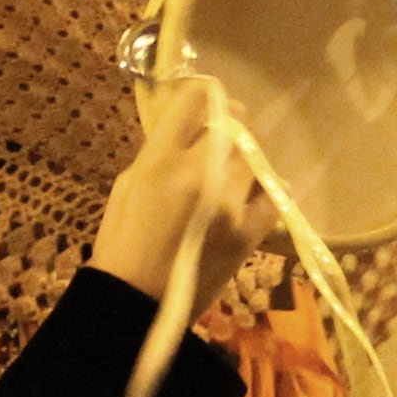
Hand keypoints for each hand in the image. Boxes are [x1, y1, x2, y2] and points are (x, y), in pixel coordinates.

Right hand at [88, 74, 278, 303]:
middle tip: (223, 134)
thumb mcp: (128, 186)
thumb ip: (160, 153)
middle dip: (229, 125)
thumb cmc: (122, 243)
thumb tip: (189, 134)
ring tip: (233, 171)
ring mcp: (230, 203)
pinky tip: (252, 194)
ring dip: (244, 159)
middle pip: (232, 126)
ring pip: (254, 158)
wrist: (136, 303)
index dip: (203, 94)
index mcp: (160, 159)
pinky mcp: (250, 231)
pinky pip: (273, 196)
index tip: (205, 99)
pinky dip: (266, 191)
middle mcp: (199, 173)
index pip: (195, 101)